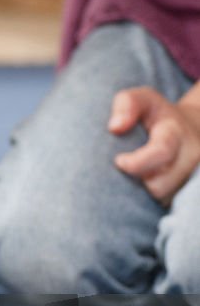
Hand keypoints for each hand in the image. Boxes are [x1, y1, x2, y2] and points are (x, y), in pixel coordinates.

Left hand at [108, 86, 199, 203]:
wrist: (191, 129)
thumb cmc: (156, 115)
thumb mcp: (143, 99)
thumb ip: (127, 104)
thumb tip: (115, 127)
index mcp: (176, 132)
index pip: (162, 151)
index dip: (137, 162)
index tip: (119, 160)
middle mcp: (191, 156)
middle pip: (160, 185)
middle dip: (138, 181)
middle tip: (128, 168)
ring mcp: (194, 177)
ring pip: (163, 199)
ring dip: (145, 192)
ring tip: (140, 174)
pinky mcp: (192, 192)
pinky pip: (168, 206)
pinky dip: (154, 200)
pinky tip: (148, 185)